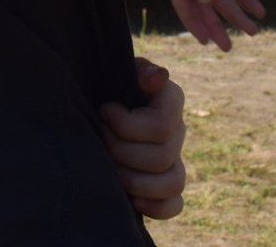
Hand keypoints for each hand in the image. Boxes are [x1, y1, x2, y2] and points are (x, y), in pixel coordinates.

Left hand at [103, 56, 186, 219]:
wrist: (98, 103)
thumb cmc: (108, 82)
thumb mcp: (120, 69)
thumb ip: (139, 70)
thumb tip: (156, 79)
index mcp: (171, 100)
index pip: (161, 125)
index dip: (127, 125)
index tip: (104, 111)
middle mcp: (178, 130)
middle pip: (162, 156)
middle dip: (122, 152)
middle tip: (100, 139)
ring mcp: (175, 159)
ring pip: (173, 182)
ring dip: (135, 181)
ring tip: (111, 169)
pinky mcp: (166, 185)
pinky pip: (175, 204)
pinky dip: (156, 207)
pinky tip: (133, 200)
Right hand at [172, 0, 265, 51]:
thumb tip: (204, 1)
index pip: (183, 0)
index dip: (192, 21)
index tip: (205, 41)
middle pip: (205, 5)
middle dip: (216, 26)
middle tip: (227, 47)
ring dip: (239, 16)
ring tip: (253, 31)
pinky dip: (249, 1)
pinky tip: (260, 13)